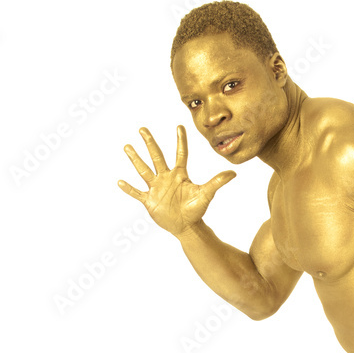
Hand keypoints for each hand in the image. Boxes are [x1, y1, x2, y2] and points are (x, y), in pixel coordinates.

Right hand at [118, 126, 235, 235]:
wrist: (186, 226)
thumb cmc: (196, 209)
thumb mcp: (206, 194)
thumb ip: (217, 182)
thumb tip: (233, 173)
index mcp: (180, 174)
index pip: (180, 154)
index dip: (181, 141)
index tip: (180, 126)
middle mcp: (166, 177)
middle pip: (157, 156)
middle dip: (150, 143)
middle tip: (143, 128)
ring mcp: (156, 188)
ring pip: (144, 170)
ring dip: (135, 159)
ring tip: (127, 146)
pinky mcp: (149, 200)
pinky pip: (137, 192)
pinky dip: (129, 188)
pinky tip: (120, 181)